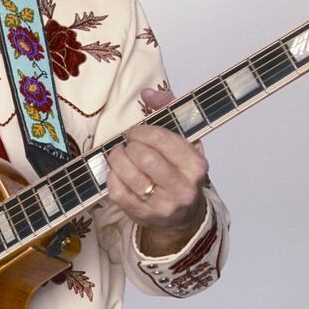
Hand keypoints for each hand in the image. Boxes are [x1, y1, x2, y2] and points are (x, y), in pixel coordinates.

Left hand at [105, 100, 208, 254]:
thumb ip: (168, 109)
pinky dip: (111, 178)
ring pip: (128, 175)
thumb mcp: (183, 140)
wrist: (183, 215)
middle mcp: (183, 188)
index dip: (142, 131)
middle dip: (129, 145)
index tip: (136, 132)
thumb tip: (148, 93)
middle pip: (144, 157)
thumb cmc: (180, 172)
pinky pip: (117, 192)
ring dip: (117, 159)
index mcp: (196, 166)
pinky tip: (117, 174)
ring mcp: (163, 205)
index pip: (162, 140)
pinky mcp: (143, 216)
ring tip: (119, 155)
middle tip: (128, 144)